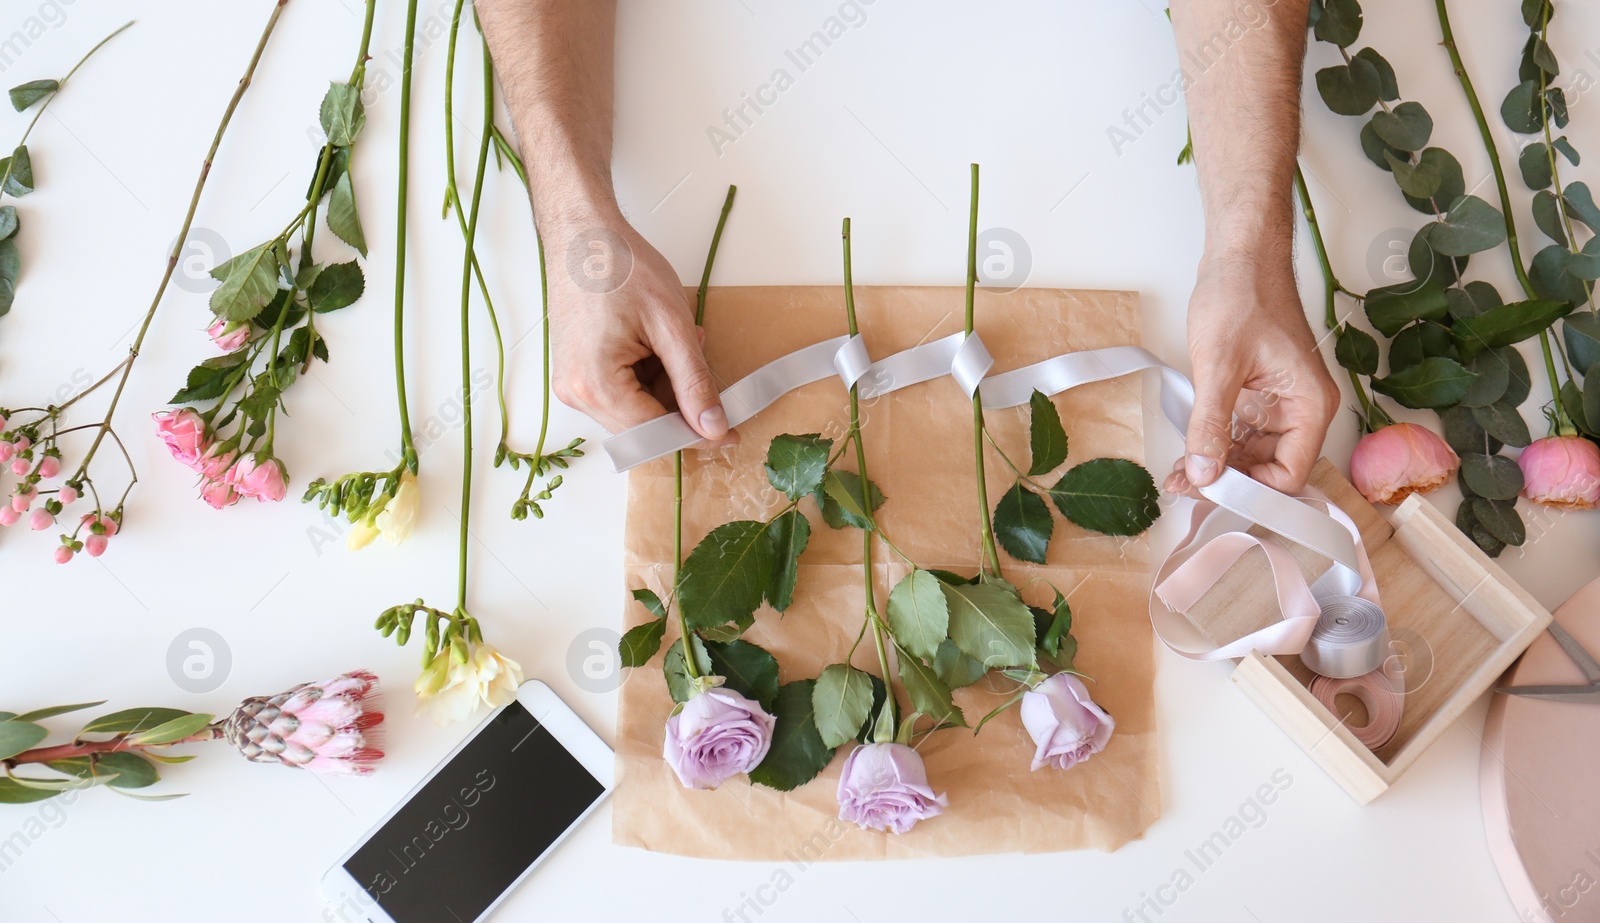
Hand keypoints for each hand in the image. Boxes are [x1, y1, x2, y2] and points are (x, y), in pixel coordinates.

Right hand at [545, 210, 732, 443]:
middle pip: (642, 427)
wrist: (581, 233)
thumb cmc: (620, 266)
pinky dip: (646, 376)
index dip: (696, 434)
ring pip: (633, 411)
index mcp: (596, 385)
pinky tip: (657, 344)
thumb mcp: (671, 325)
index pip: (654, 433)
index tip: (731, 433)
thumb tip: (714, 429)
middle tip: (702, 363)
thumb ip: (694, 383)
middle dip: (679, 403)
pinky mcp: (575, 372)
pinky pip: (619, 392)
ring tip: (676, 342)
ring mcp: (572, 384)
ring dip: (664, 387)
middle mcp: (576, 393)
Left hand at [1165, 253, 1339, 496]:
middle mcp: (1302, 408)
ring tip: (1178, 474)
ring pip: (1254, 454)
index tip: (1208, 491)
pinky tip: (1189, 452)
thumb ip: (1211, 425)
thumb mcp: (1219, 366)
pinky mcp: (1259, 394)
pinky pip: (1242, 432)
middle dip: (1229, 482)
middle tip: (1182, 485)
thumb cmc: (1242, 295)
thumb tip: (1204, 474)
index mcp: (1310, 405)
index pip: (1290, 474)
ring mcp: (1280, 402)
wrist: (1239, 255)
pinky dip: (1217, 444)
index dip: (1250, 491)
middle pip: (1271, 469)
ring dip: (1219, 466)